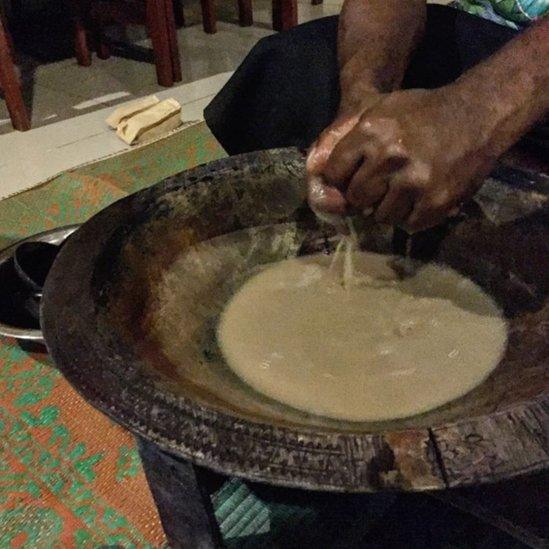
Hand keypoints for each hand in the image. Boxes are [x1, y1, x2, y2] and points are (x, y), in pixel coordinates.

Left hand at [307, 87, 497, 230]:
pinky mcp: (434, 202)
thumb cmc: (422, 112)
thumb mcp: (380, 110)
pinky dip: (410, 216)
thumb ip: (346, 138)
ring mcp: (413, 183)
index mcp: (371, 134)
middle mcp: (389, 159)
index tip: (353, 177)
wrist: (476, 115)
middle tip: (381, 186)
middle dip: (364, 195)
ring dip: (388, 208)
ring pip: (380, 216)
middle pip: (355, 199)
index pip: (335, 174)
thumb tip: (315, 170)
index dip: (341, 179)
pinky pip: (407, 225)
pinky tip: (420, 198)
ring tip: (403, 190)